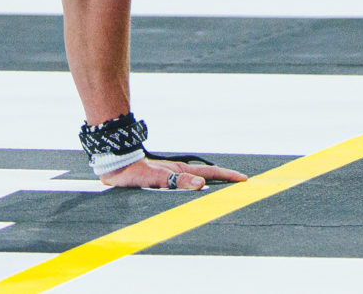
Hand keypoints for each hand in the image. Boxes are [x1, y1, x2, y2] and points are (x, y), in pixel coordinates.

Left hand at [99, 158, 249, 192]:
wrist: (117, 166)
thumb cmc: (135, 173)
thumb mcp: (157, 178)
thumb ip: (177, 181)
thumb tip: (201, 185)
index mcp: (181, 171)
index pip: (210, 174)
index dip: (227, 177)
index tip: (244, 180)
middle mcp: (179, 172)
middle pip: (207, 177)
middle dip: (224, 182)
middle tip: (240, 187)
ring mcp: (172, 175)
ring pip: (197, 182)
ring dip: (211, 186)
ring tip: (225, 194)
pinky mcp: (164, 180)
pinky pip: (185, 187)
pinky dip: (195, 191)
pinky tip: (195, 196)